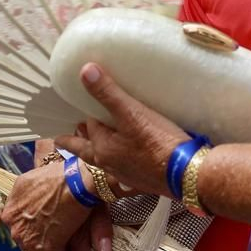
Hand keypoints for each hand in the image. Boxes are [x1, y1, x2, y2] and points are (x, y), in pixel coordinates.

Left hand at [0, 154, 106, 250]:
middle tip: (57, 246)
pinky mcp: (49, 248)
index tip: (43, 233)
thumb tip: (25, 207)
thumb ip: (23, 196)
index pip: (19, 229)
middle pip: (28, 245)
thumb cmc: (57, 176)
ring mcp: (31, 240)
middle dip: (42, 247)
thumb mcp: (30, 181)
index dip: (33, 231)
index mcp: (10, 212)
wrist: (74, 180)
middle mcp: (16, 228)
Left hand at [53, 64, 188, 198]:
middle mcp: (110, 165)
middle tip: (64, 140)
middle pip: (88, 151)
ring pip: (106, 160)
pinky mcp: (144, 179)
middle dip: (78, 144)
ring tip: (97, 145)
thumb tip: (85, 71)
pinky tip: (130, 154)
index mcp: (102, 149)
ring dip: (100, 151)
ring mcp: (127, 175)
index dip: (85, 118)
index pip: (89, 127)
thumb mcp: (131, 113)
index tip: (71, 119)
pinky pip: (124, 166)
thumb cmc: (157, 142)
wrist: (187, 174)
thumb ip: (108, 93)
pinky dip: (121, 158)